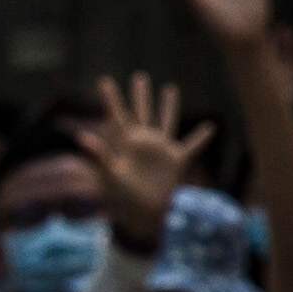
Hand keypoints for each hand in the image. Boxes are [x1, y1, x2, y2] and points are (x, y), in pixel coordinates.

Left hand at [91, 77, 197, 247]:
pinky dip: (201, 137)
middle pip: (141, 112)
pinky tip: (211, 127)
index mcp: (125, 144)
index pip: (116, 115)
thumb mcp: (109, 175)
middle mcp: (143, 142)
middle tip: (139, 77)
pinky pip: (192, 146)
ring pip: (166, 121)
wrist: (145, 215)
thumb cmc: (124, 199)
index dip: (110, 98)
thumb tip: (81, 137)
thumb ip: (99, 155)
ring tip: (170, 89)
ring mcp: (160, 150)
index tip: (104, 81)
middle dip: (140, 96)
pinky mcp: (177, 160)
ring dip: (168, 106)